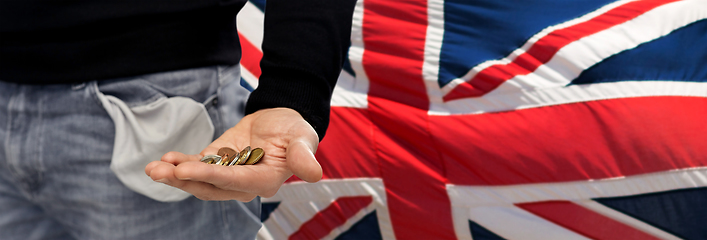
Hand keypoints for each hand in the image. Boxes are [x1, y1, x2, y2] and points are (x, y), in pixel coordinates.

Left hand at [144, 108, 321, 201]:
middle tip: (158, 171)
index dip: (208, 175)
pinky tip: (163, 159)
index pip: (232, 181)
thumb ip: (303, 156)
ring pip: (197, 181)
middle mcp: (243, 185)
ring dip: (174, 175)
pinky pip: (196, 166)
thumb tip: (314, 174)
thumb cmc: (295, 130)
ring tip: (152, 168)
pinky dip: (179, 163)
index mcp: (264, 181)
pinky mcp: (217, 163)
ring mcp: (227, 176)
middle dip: (182, 179)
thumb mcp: (303, 138)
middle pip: (209, 187)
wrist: (282, 120)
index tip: (184, 168)